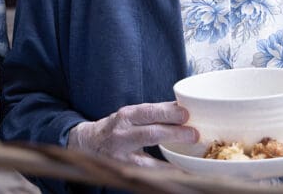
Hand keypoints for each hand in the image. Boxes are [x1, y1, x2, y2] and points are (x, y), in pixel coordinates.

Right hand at [67, 101, 196, 166]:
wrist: (88, 143)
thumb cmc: (117, 127)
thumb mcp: (130, 115)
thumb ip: (153, 114)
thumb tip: (183, 110)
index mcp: (127, 115)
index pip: (148, 111)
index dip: (167, 112)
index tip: (186, 113)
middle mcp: (123, 133)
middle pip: (150, 133)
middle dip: (174, 133)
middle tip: (194, 134)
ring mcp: (122, 154)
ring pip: (148, 158)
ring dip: (170, 160)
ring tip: (188, 158)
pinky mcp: (125, 169)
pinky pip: (147, 173)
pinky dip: (163, 172)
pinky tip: (178, 172)